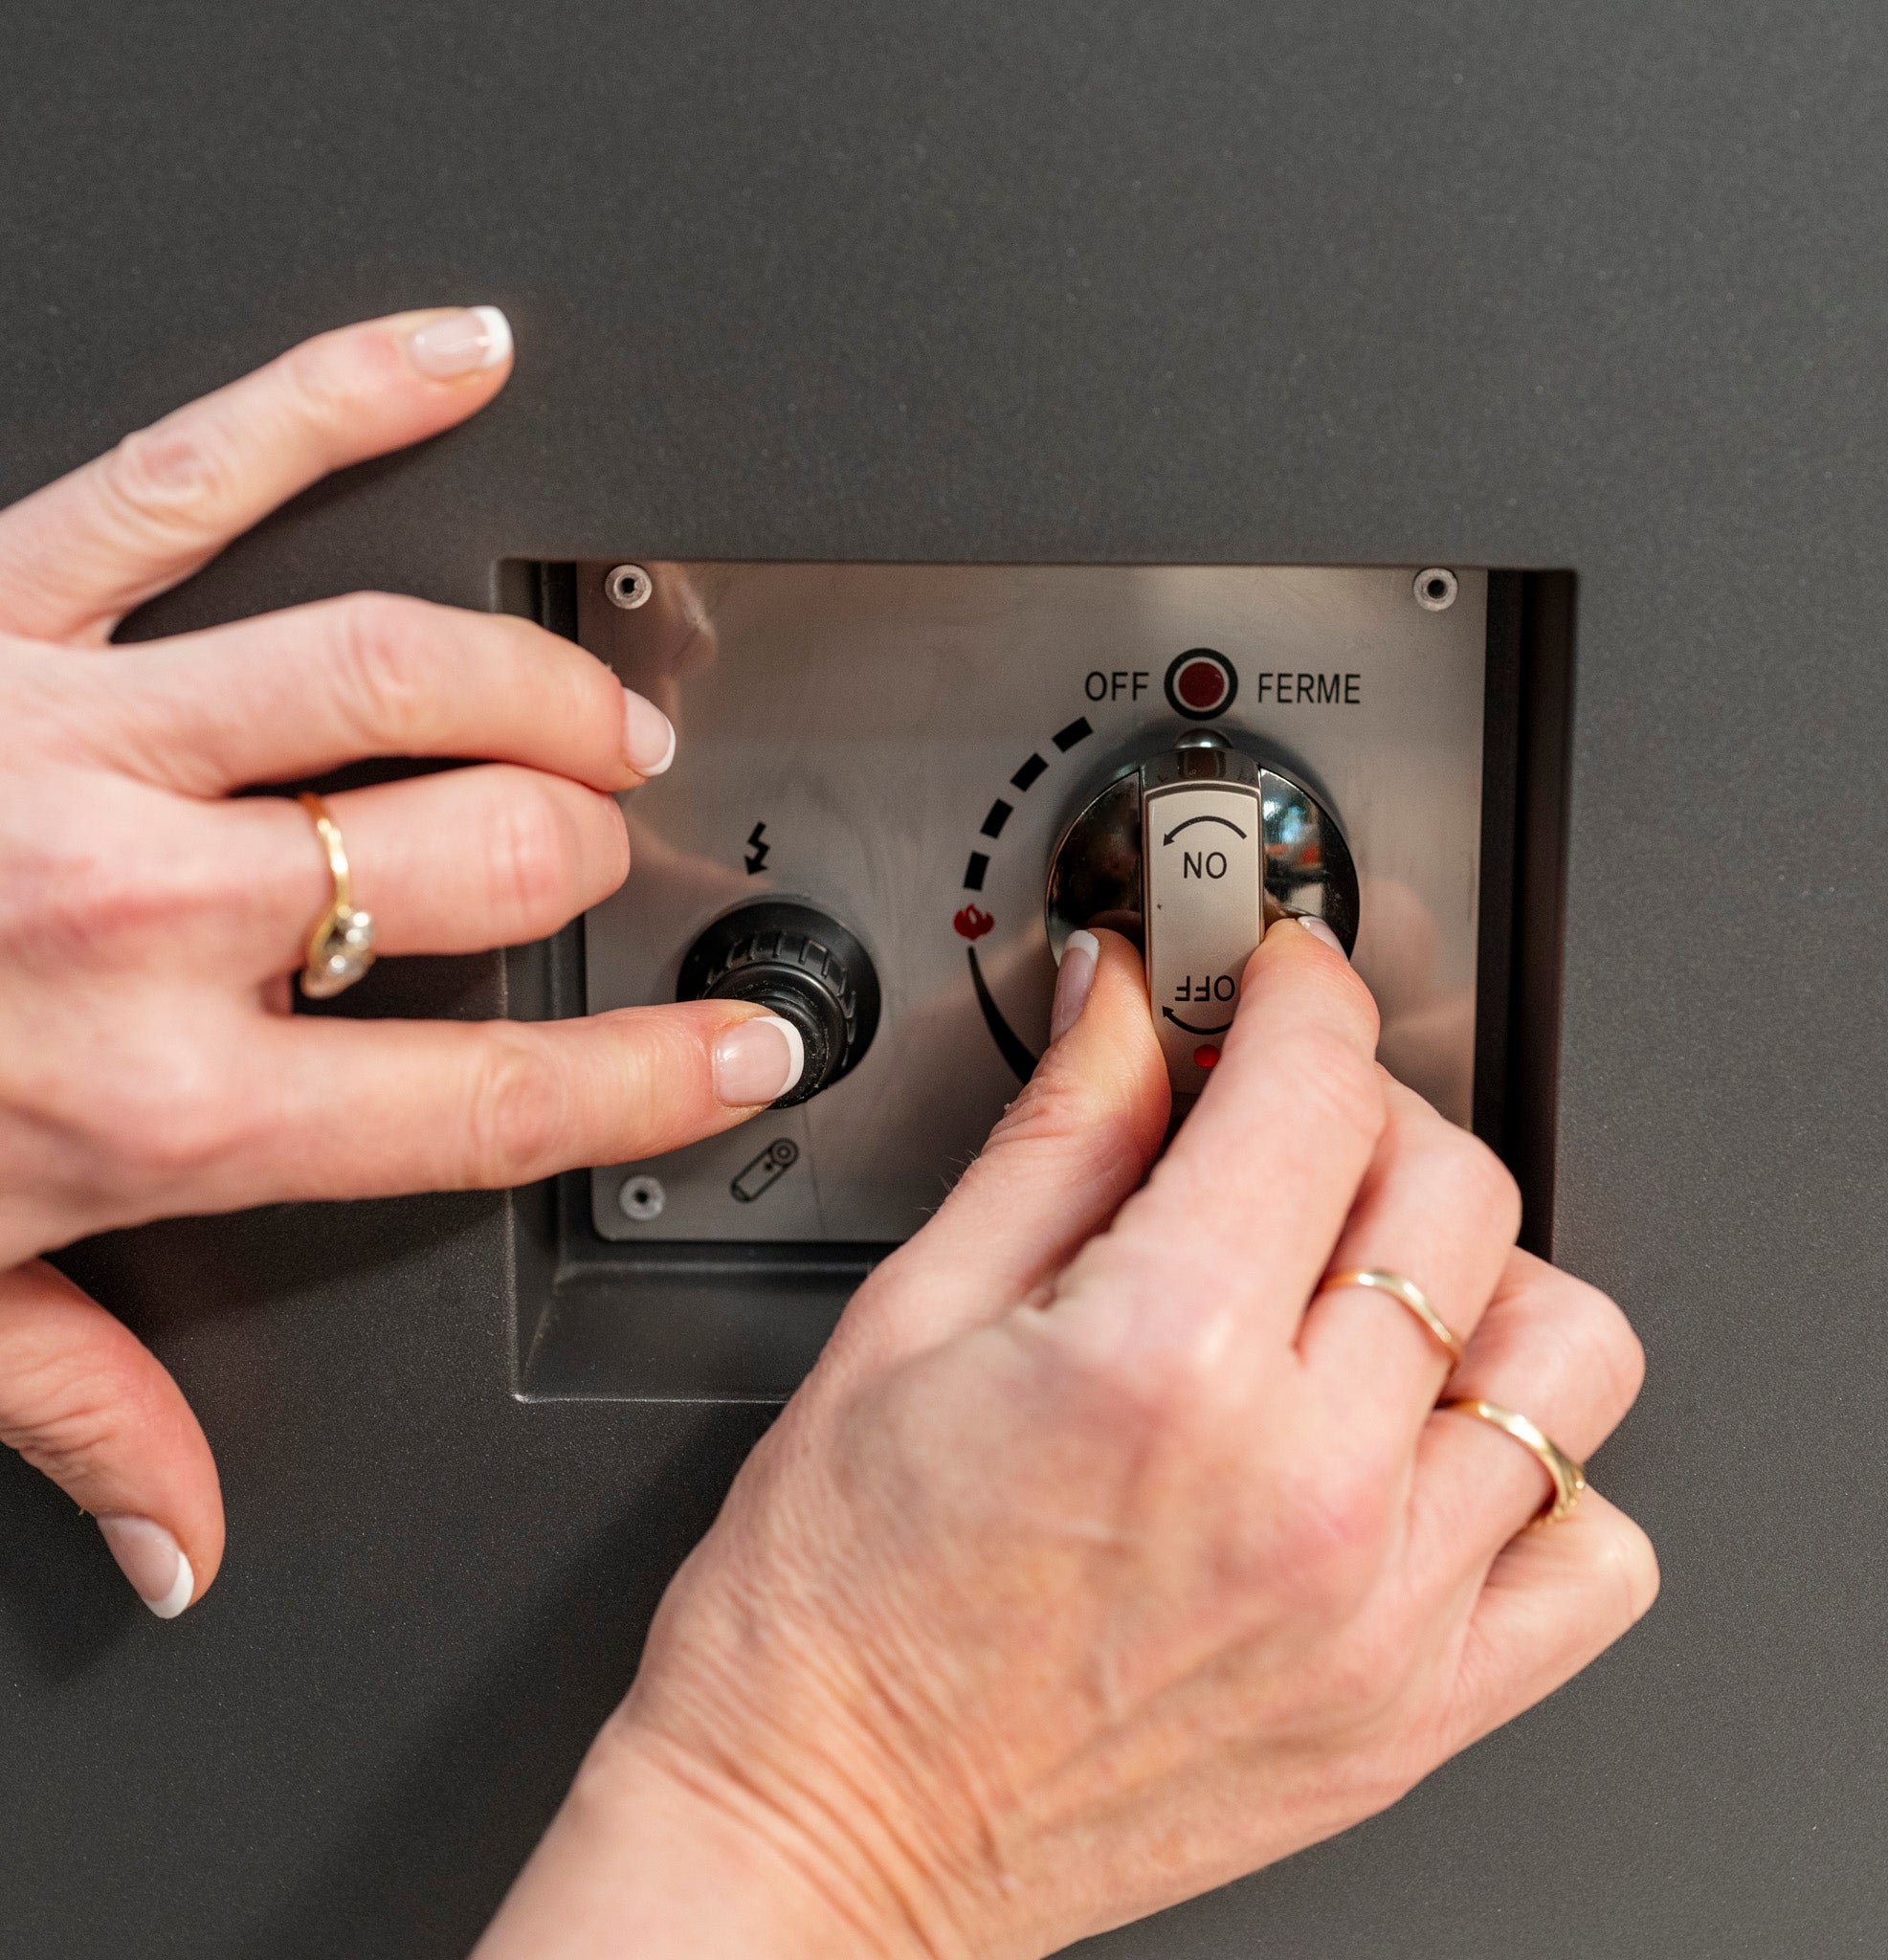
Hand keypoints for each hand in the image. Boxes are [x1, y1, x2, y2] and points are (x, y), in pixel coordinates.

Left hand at [0, 309, 802, 1616]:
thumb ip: (87, 1425)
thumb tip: (187, 1545)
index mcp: (154, 1106)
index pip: (492, 1099)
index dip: (656, 1074)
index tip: (739, 1045)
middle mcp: (143, 913)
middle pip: (493, 862)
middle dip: (598, 862)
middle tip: (615, 861)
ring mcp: (82, 740)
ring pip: (405, 669)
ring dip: (547, 684)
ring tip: (604, 706)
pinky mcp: (1, 599)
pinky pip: (203, 470)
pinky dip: (346, 395)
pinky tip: (458, 360)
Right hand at [479, 923, 1655, 1957]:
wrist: (832, 1824)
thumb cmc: (834, 1602)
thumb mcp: (911, 1315)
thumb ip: (1058, 1135)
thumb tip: (1125, 1004)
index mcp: (1161, 1355)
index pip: (1315, 1088)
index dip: (1295, 992)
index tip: (1274, 982)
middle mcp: (1303, 1481)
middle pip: (1455, 1186)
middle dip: (1367, 1111)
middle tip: (1284, 1128)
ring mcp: (1384, 1604)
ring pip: (1564, 1346)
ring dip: (1477, 1277)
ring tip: (1367, 1290)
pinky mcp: (1419, 1706)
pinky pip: (1596, 1550)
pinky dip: (1538, 1468)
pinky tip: (1427, 1450)